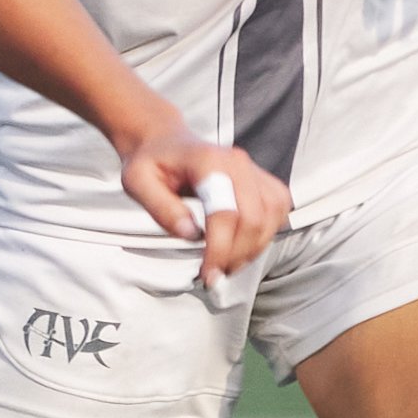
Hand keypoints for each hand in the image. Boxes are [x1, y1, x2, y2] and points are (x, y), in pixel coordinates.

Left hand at [118, 127, 290, 282]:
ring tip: (228, 264)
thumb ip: (161, 208)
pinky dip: (267, 233)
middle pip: (254, 216)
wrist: (165, 143)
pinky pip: (279, 208)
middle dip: (237, 254)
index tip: (208, 274)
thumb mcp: (138, 183)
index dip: (220, 249)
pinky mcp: (262, 178)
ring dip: (253, 248)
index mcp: (207, 160)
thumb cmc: (151, 163)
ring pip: (272, 215)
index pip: (225, 211)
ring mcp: (252, 168)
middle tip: (216, 275)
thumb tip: (189, 234)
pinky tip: (244, 246)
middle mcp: (236, 161)